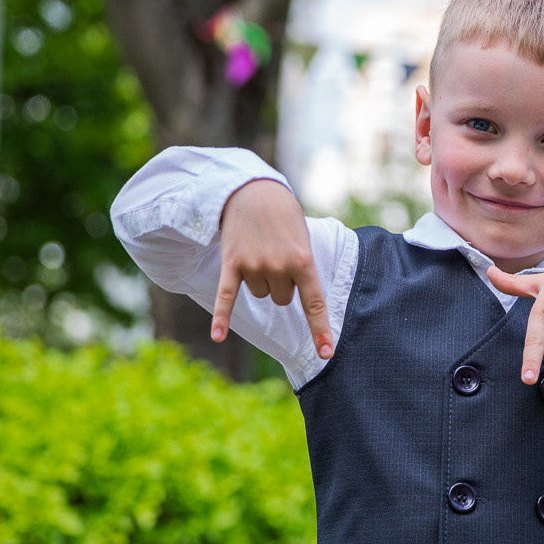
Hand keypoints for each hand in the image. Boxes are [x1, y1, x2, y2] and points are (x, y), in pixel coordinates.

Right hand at [211, 179, 332, 358]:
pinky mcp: (232, 265)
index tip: (326, 352)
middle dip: (281, 284)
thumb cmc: (284, 216)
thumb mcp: (304, 237)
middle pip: (282, 300)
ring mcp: (254, 266)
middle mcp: (279, 266)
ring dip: (260, 280)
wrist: (253, 191)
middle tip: (277, 255)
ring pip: (260, 295)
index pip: (314, 303)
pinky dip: (221, 318)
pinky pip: (227, 298)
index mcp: (303, 260)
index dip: (320, 330)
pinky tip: (217, 337)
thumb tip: (301, 295)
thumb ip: (303, 266)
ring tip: (260, 251)